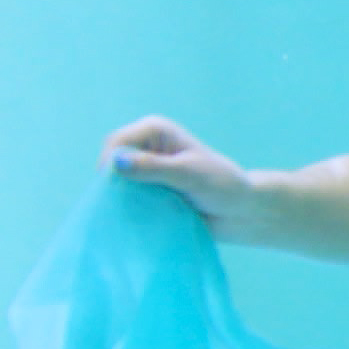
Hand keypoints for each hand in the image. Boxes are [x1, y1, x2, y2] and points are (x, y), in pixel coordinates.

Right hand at [103, 116, 253, 234]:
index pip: (117, 143)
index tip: (123, 189)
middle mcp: (145, 145)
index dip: (112, 165)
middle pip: (109, 163)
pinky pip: (122, 197)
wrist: (239, 211)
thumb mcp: (189, 175)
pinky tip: (137, 218)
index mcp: (155, 130)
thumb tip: (118, 162)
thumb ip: (154, 168)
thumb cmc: (221, 187)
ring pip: (113, 183)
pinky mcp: (144, 189)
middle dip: (115, 184)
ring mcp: (143, 168)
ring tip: (139, 212)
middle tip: (136, 203)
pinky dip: (126, 207)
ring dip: (120, 198)